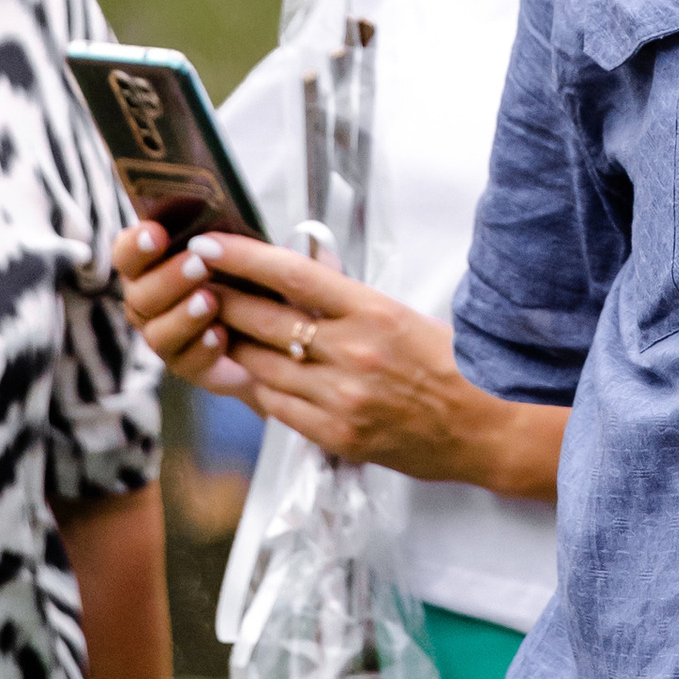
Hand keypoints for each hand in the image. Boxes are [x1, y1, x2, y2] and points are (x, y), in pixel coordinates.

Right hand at [113, 219, 245, 395]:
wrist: (273, 322)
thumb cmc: (244, 270)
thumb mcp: (233, 247)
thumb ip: (213, 236)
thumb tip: (211, 226)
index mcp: (149, 265)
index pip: (125, 254)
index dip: (136, 246)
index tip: (156, 233)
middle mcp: (147, 302)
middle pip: (140, 296)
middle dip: (169, 279)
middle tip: (199, 264)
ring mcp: (164, 336)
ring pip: (157, 333)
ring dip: (183, 316)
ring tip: (210, 301)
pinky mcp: (187, 365)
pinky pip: (185, 362)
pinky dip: (202, 348)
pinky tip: (220, 334)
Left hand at [150, 228, 566, 499]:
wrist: (485, 426)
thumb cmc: (450, 364)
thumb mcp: (402, 316)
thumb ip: (348, 300)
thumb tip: (298, 275)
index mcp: (372, 311)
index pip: (292, 275)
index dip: (242, 257)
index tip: (209, 243)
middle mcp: (352, 352)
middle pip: (264, 321)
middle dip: (221, 299)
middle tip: (192, 282)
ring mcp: (341, 398)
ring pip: (261, 365)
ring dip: (232, 345)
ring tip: (212, 327)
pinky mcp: (336, 435)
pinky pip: (277, 406)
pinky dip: (259, 387)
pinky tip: (251, 374)